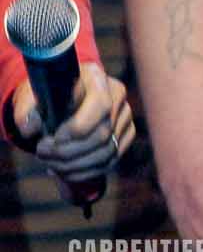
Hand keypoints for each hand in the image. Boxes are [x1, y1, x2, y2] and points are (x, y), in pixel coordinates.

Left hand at [9, 67, 134, 187]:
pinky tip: (65, 171)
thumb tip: (29, 129)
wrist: (61, 97)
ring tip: (51, 165)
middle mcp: (117, 95)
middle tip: (43, 154)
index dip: (77, 129)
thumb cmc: (46, 96)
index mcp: (97, 79)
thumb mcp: (30, 98)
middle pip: (103, 135)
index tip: (52, 140)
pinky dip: (86, 172)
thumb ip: (26, 111)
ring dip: (75, 166)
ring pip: (107, 152)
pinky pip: (111, 161)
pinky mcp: (126, 133)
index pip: (100, 107)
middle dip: (69, 153)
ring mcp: (125, 115)